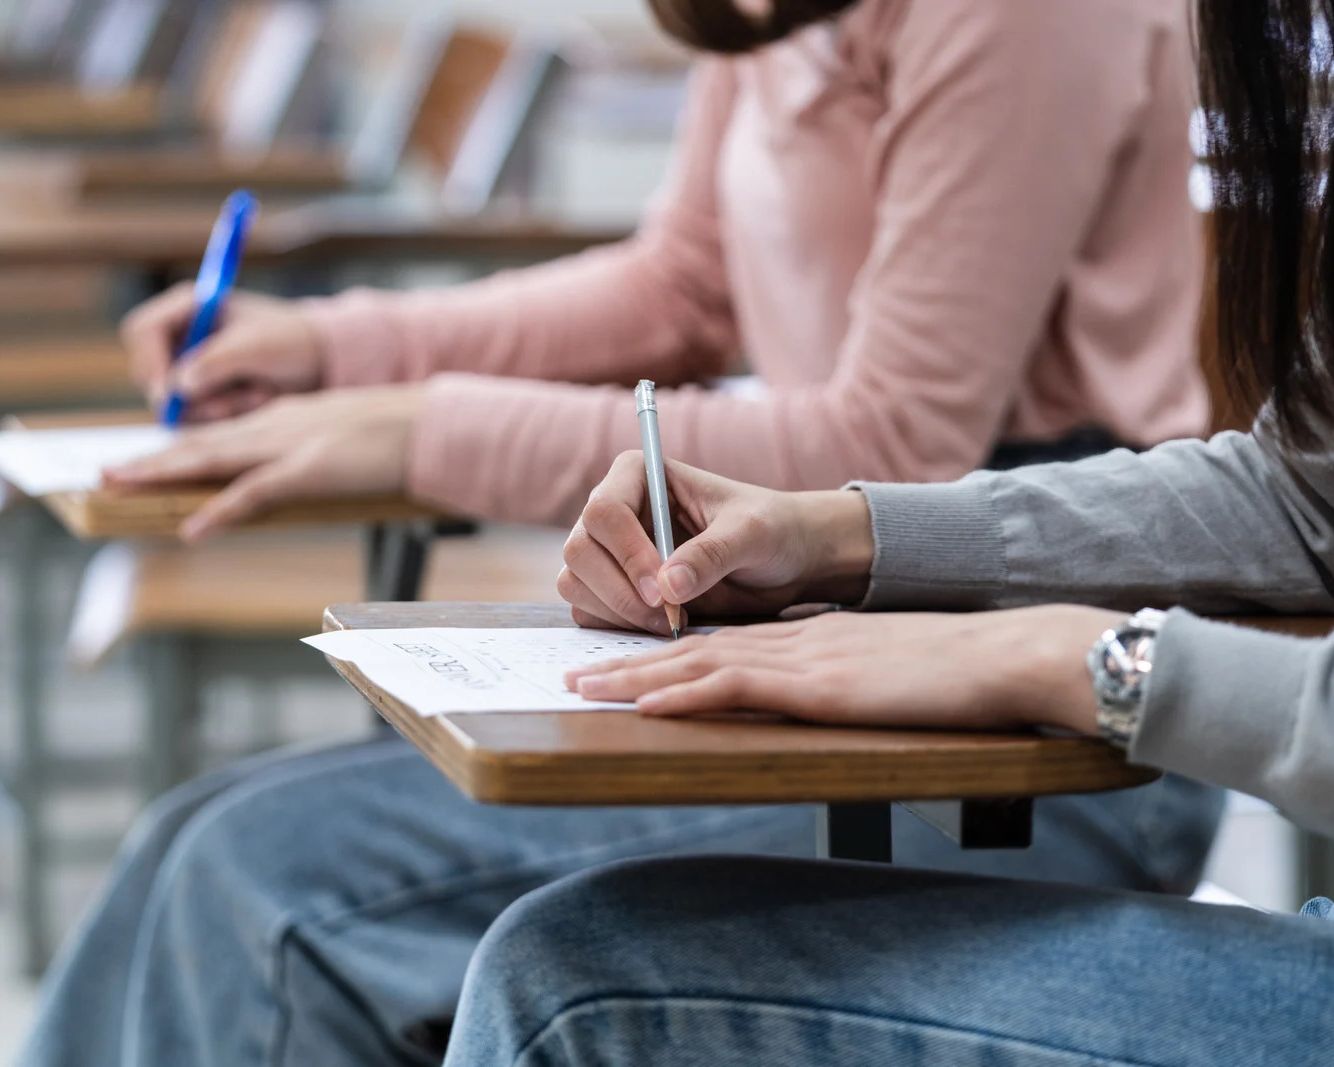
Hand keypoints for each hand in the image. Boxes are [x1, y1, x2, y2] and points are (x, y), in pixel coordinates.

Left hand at [104, 385, 426, 540]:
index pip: (223, 434)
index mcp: (288, 418)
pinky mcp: (309, 470)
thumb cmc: (401, 434)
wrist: (431, 424)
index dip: (182, 449)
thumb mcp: (348, 438)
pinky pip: (254, 494)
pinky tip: (192, 528)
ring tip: (120, 485)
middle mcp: (278, 426)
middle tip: (108, 472)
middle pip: (203, 443)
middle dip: (153, 459)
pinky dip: (219, 511)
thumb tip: (307, 470)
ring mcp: (291, 446)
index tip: (151, 461)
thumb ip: (319, 451)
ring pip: (212, 458)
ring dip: (162, 473)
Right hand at [122, 284, 322, 418]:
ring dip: (217, 407)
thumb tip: (178, 386)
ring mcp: (190, 369)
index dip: (150, 361)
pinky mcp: (203, 396)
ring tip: (259, 394)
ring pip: (173, 403)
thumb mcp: (257, 346)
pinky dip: (227, 416)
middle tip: (227, 406)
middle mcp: (182, 338)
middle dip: (188, 396)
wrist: (322, 363)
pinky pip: (195, 419)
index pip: (143, 330)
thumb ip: (216, 361)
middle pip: (149, 373)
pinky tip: (257, 401)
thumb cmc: (292, 340)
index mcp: (190, 307)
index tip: (169, 391)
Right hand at [558, 452, 874, 634]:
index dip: (628, 554)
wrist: (782, 562)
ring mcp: (608, 550)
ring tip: (672, 621)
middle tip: (667, 616)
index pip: (604, 511)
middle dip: (619, 591)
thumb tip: (668, 587)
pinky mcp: (611, 587)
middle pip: (579, 550)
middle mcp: (614, 509)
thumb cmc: (770, 530)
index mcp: (639, 474)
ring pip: (575, 583)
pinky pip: (588, 611)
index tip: (664, 592)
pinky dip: (616, 626)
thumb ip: (713, 554)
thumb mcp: (752, 534)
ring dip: (617, 612)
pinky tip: (661, 625)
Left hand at [567, 605, 1118, 733]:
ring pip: (698, 663)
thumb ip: (846, 675)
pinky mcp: (814, 684)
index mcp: (806, 637)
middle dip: (630, 662)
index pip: (721, 643)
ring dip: (636, 677)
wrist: (1000, 653)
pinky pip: (734, 687)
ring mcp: (801, 659)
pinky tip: (646, 703)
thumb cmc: (954, 669)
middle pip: (694, 648)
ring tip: (586, 687)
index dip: (666, 654)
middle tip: (577, 674)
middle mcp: (792, 640)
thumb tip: (820, 691)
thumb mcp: (883, 668)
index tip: (624, 666)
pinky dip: (684, 694)